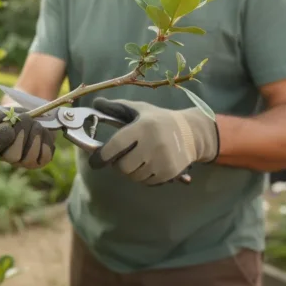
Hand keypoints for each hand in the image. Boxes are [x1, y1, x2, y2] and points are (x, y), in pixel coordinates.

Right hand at [0, 106, 55, 168]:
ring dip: (35, 135)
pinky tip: (44, 131)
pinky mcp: (39, 162)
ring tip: (36, 123)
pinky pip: (44, 156)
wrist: (34, 116)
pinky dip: (46, 140)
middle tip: (27, 118)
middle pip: (12, 156)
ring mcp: (23, 162)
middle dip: (22, 134)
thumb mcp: (3, 112)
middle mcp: (6, 157)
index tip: (8, 127)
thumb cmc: (15, 115)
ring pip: (29, 157)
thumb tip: (6, 125)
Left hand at [89, 97, 219, 184]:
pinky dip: (143, 176)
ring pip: (134, 176)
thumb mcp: (139, 109)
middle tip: (121, 157)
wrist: (191, 132)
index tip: (95, 161)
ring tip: (138, 159)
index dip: (102, 155)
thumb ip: (116, 107)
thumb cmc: (158, 120)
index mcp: (142, 127)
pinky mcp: (169, 172)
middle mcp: (153, 144)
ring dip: (131, 171)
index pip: (116, 145)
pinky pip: (147, 182)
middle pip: (123, 166)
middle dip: (118, 164)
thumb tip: (95, 104)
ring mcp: (162, 160)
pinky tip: (148, 165)